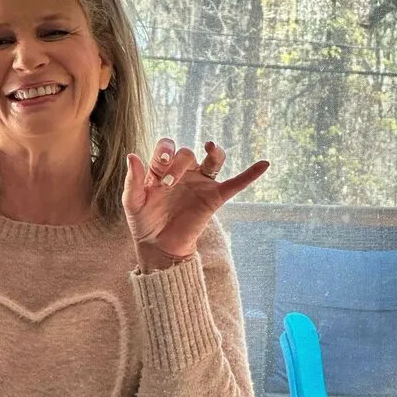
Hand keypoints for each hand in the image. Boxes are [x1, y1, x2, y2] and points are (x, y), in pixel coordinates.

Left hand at [122, 139, 269, 259]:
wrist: (159, 247)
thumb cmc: (144, 222)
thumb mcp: (132, 202)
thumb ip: (133, 180)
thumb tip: (132, 155)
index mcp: (163, 169)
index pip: (165, 149)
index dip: (163, 153)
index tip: (159, 166)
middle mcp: (183, 172)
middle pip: (186, 153)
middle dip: (178, 164)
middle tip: (170, 184)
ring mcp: (200, 183)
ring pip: (212, 159)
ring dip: (212, 154)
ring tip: (209, 151)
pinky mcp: (214, 198)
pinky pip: (236, 184)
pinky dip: (250, 174)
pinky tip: (264, 164)